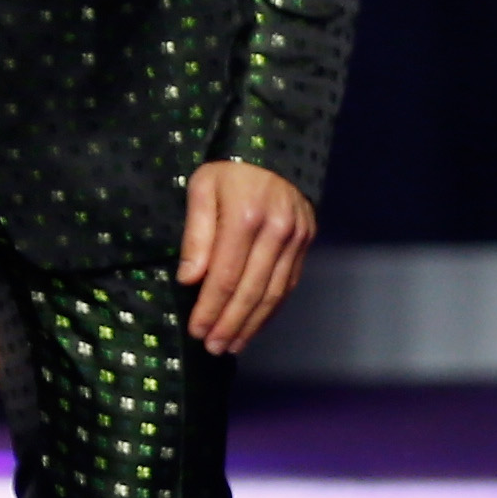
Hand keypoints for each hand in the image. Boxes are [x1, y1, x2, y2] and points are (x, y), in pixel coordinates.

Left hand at [175, 159, 318, 355]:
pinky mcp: (306, 242)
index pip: (225, 275)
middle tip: (213, 347)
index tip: (196, 330)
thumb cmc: (229, 170)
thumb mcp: (202, 188)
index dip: (210, 308)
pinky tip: (255, 325)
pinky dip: (271, 310)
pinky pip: (289, 284)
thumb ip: (196, 234)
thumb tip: (189, 280)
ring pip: (274, 293)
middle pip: (252, 291)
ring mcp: (296, 238)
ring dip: (252, 324)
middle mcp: (276, 231)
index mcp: (246, 216)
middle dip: (230, 324)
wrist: (276, 149)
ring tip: (232, 346)